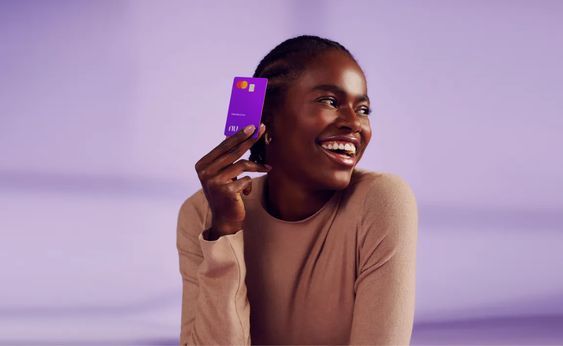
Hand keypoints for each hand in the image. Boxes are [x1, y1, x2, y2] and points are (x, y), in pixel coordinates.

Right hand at [194, 123, 269, 237]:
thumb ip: (226, 159)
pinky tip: (245, 194)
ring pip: (242, 165)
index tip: (251, 126)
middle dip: (249, 140)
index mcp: (202, 165)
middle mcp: (205, 172)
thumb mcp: (221, 175)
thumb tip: (242, 137)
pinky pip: (246, 180)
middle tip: (261, 130)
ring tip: (266, 168)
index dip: (238, 135)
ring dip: (257, 167)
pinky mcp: (227, 191)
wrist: (224, 220)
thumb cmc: (225, 194)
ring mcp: (215, 182)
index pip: (223, 146)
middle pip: (233, 152)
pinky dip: (249, 185)